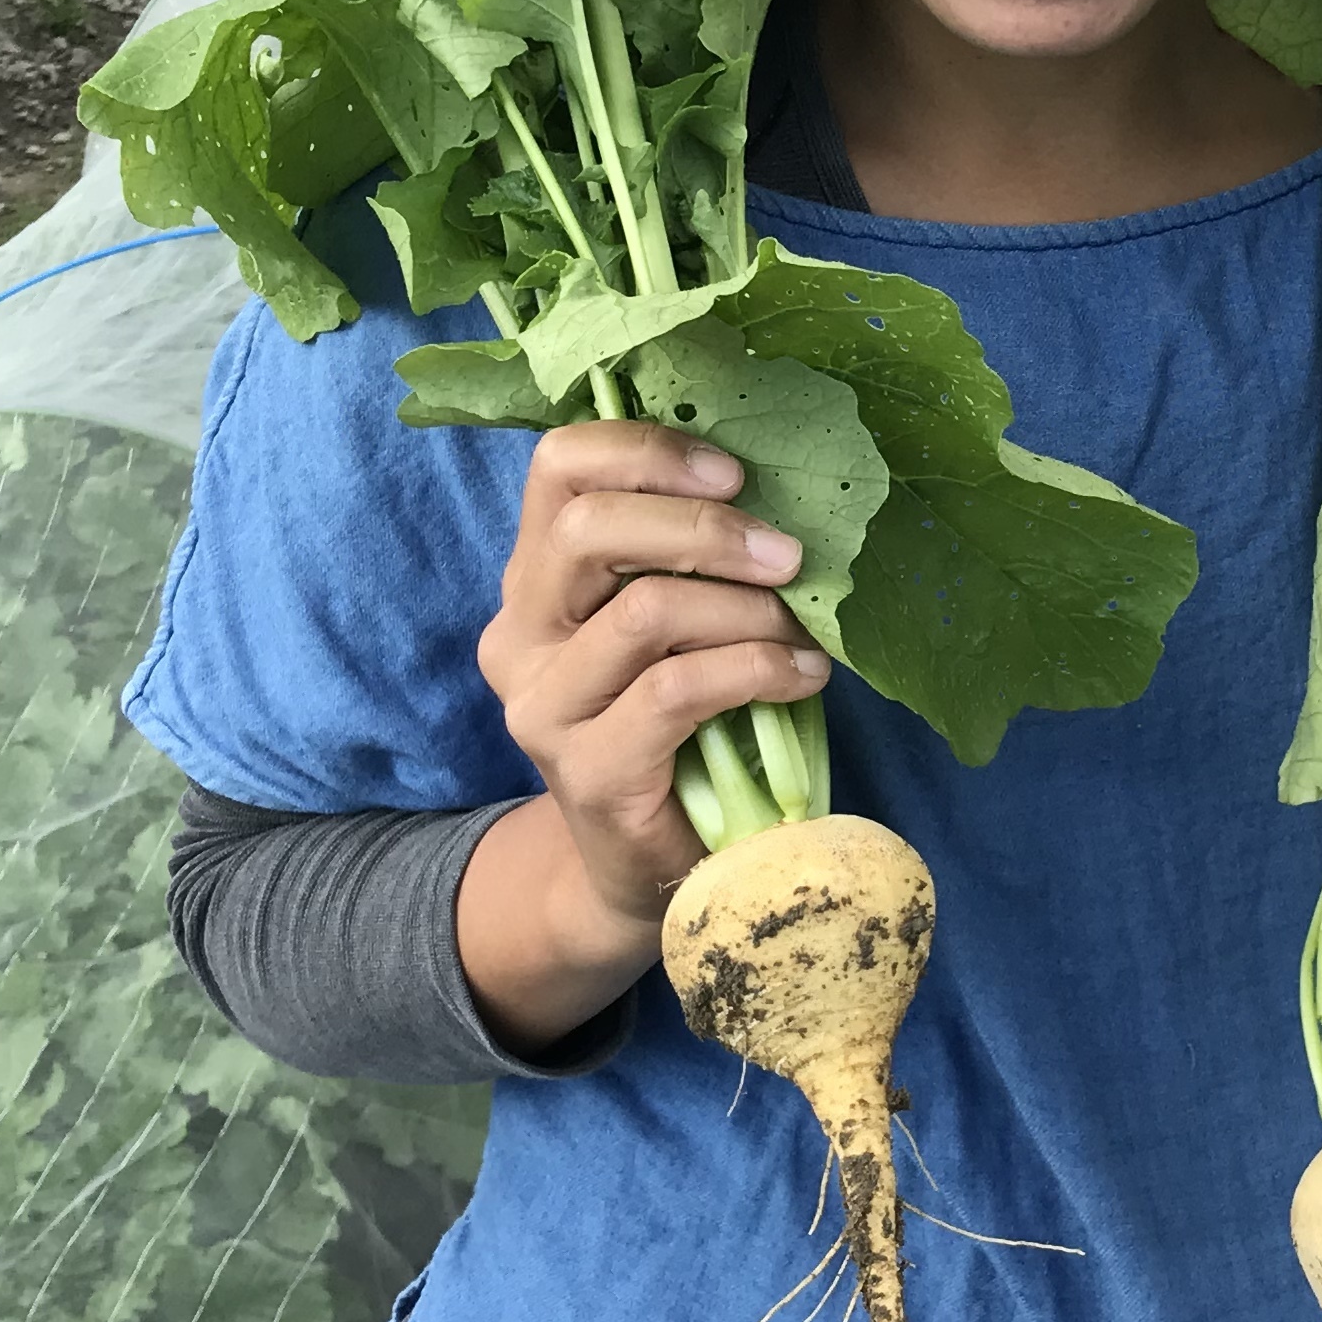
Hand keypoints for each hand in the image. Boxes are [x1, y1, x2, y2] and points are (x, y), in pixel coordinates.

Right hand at [466, 423, 828, 1008]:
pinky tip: (802, 677)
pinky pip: (678, 690)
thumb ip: (685, 560)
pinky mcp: (587, 770)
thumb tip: (782, 489)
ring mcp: (543, 707)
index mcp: (534, 581)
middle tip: (786, 554)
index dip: (646, 451)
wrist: (644, 870)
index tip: (732, 473)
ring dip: (744, 609)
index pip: (557, 468)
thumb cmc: (680, 728)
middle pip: (586, 529)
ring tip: (800, 630)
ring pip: (643, 610)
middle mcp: (518, 636)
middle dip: (703, 529)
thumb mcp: (673, 625)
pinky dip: (757, 670)